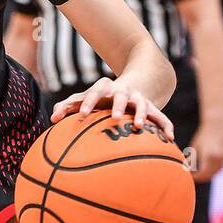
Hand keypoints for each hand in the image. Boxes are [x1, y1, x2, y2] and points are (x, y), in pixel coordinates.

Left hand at [50, 76, 173, 138]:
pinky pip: (161, 117)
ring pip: (141, 105)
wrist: (133, 83)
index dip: (88, 103)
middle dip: (117, 105)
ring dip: (140, 114)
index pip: (94, 92)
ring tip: (138, 126)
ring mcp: (138, 99)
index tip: (82, 115)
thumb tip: (52, 118)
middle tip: (113, 118)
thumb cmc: (102, 97)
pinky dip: (166, 126)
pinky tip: (170, 138)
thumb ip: (69, 106)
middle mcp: (122, 92)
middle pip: (120, 96)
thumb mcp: (86, 99)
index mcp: (105, 89)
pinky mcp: (151, 107)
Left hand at [187, 122, 222, 180]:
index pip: (201, 174)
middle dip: (199, 178)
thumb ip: (191, 161)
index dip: (195, 177)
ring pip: (213, 174)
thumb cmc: (202, 137)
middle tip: (191, 177)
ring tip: (196, 174)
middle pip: (208, 176)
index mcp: (208, 156)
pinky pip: (218, 170)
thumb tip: (184, 171)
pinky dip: (211, 172)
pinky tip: (204, 170)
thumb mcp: (194, 149)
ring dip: (205, 176)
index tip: (188, 176)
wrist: (216, 127)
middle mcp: (217, 159)